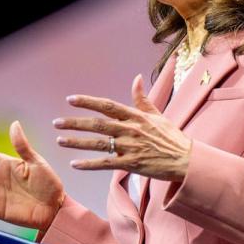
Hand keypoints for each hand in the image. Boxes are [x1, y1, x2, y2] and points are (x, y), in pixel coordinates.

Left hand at [53, 74, 190, 181]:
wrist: (186, 159)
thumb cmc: (171, 137)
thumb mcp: (157, 114)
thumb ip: (142, 98)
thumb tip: (136, 79)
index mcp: (135, 116)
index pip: (107, 105)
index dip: (88, 102)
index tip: (70, 99)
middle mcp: (130, 130)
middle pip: (97, 124)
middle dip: (74, 123)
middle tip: (56, 123)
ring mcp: (130, 147)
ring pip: (98, 144)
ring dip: (76, 142)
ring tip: (60, 140)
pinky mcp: (131, 164)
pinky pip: (105, 164)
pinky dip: (89, 164)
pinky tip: (74, 164)